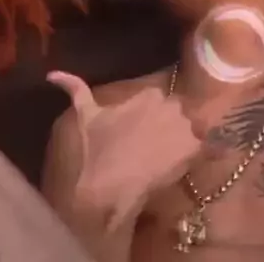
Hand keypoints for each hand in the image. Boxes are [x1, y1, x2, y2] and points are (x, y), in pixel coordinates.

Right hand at [47, 72, 200, 208]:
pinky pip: (211, 146)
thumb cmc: (92, 151)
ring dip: (189, 138)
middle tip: (159, 144)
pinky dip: (210, 152)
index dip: (158, 114)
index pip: (165, 96)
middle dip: (173, 124)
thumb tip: (52, 74)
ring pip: (196, 128)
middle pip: (182, 111)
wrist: (103, 188)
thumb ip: (74, 87)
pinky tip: (202, 159)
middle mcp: (172, 104)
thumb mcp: (83, 115)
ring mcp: (185, 127)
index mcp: (150, 93)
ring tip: (174, 155)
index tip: (148, 128)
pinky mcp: (194, 150)